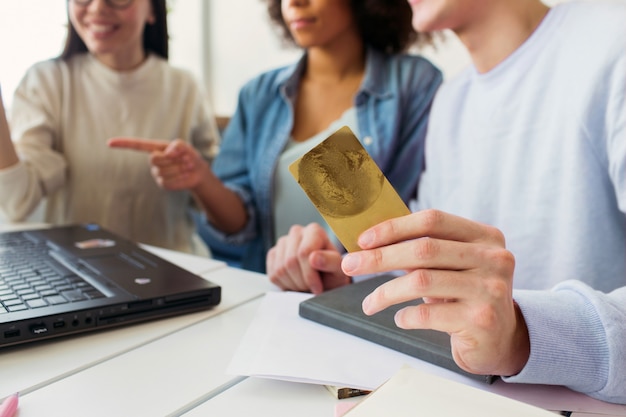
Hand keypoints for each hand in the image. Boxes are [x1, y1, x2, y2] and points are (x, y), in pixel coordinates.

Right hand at [108, 137, 208, 190]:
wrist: (197, 171)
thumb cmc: (188, 156)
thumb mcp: (186, 147)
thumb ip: (178, 146)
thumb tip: (168, 153)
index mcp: (155, 149)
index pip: (136, 145)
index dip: (123, 144)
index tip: (109, 143)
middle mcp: (153, 161)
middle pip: (154, 159)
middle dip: (172, 159)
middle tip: (185, 159)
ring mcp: (157, 173)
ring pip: (164, 172)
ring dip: (179, 168)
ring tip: (186, 166)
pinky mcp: (163, 184)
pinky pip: (168, 182)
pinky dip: (180, 178)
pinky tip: (184, 175)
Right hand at [266, 223, 349, 294]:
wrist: (324, 280)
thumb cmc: (332, 273)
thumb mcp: (339, 269)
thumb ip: (330, 262)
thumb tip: (314, 257)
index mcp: (314, 231)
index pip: (304, 253)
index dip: (310, 275)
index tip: (318, 288)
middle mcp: (296, 232)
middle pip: (290, 262)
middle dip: (302, 281)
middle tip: (312, 287)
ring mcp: (282, 242)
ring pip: (280, 269)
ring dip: (294, 285)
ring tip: (305, 285)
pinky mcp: (273, 254)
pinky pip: (273, 274)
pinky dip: (284, 285)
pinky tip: (296, 282)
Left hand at [341, 209, 529, 376]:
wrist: (500, 340)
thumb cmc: (465, 296)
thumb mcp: (452, 266)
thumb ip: (423, 250)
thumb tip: (369, 241)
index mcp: (485, 237)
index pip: (433, 220)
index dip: (394, 227)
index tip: (363, 240)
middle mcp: (493, 259)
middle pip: (423, 249)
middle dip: (379, 257)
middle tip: (350, 265)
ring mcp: (490, 289)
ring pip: (421, 281)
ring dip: (385, 292)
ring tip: (369, 303)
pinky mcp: (481, 320)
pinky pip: (427, 313)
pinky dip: (405, 316)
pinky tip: (401, 319)